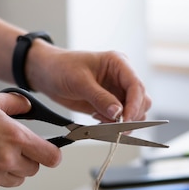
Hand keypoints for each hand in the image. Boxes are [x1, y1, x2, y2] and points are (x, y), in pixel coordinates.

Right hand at [0, 92, 60, 189]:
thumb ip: (16, 104)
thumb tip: (29, 108)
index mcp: (15, 138)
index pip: (51, 157)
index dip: (52, 154)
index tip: (49, 151)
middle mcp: (7, 161)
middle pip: (34, 169)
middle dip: (28, 159)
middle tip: (11, 146)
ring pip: (17, 179)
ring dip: (12, 169)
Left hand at [25, 42, 151, 122]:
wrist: (47, 74)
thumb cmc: (61, 68)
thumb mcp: (80, 82)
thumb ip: (100, 98)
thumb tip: (118, 113)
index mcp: (119, 63)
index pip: (136, 85)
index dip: (135, 104)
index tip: (126, 119)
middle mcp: (121, 77)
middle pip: (141, 100)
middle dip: (131, 115)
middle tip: (114, 125)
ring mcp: (116, 92)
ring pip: (134, 112)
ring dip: (122, 121)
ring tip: (100, 119)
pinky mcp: (109, 104)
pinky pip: (119, 118)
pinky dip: (113, 124)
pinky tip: (97, 119)